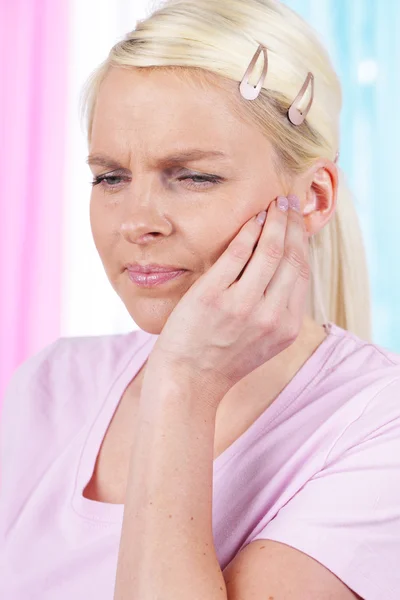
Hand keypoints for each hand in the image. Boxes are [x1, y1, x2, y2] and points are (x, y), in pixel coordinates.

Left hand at [149, 195, 309, 400]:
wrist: (188, 381)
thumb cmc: (222, 359)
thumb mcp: (262, 341)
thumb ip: (277, 310)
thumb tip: (285, 270)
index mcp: (285, 326)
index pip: (302, 272)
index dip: (302, 242)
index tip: (299, 222)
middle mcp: (270, 315)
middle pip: (291, 257)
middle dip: (292, 224)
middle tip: (289, 201)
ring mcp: (242, 305)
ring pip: (269, 250)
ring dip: (274, 220)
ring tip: (274, 203)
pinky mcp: (213, 296)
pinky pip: (237, 253)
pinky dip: (248, 230)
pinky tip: (252, 217)